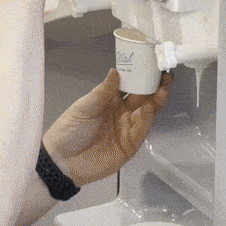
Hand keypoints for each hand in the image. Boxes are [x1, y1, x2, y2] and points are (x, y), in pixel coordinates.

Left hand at [42, 69, 170, 186]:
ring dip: (156, 101)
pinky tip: (148, 108)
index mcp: (109, 100)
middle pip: (143, 97)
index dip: (140, 75)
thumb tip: (115, 72)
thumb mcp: (84, 107)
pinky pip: (142, 130)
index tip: (150, 64)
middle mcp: (121, 112)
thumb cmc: (68, 132)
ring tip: (162, 89)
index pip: (129, 84)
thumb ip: (103, 91)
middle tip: (163, 75)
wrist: (62, 161)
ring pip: (147, 113)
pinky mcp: (130, 145)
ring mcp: (126, 128)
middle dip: (154, 86)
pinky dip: (147, 119)